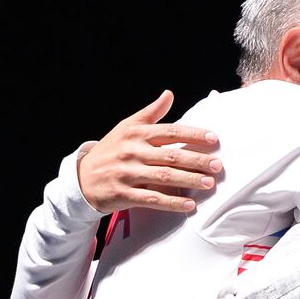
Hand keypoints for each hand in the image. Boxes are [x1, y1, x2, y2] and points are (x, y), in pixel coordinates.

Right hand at [77, 90, 221, 213]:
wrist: (81, 178)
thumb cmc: (111, 150)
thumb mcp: (127, 127)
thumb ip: (151, 113)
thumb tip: (169, 94)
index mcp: (136, 134)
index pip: (170, 132)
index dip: (193, 134)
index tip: (214, 139)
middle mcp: (132, 152)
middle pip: (170, 155)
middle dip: (196, 160)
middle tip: (218, 165)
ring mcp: (127, 174)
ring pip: (164, 177)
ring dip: (189, 180)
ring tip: (209, 183)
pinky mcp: (123, 194)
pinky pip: (152, 199)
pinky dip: (172, 202)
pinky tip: (189, 204)